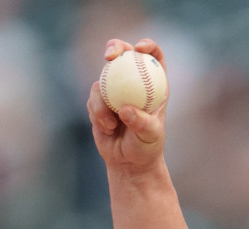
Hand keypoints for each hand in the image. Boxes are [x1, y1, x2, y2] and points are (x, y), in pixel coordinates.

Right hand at [87, 39, 168, 173]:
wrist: (129, 162)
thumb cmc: (146, 148)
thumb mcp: (150, 136)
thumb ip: (141, 123)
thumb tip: (125, 110)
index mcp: (155, 86)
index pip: (154, 57)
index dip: (148, 46)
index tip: (139, 48)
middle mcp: (135, 83)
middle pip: (124, 53)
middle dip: (115, 47)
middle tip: (109, 56)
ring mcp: (116, 90)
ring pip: (103, 79)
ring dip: (102, 102)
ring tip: (111, 125)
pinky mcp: (100, 101)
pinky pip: (92, 99)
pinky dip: (97, 113)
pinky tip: (107, 128)